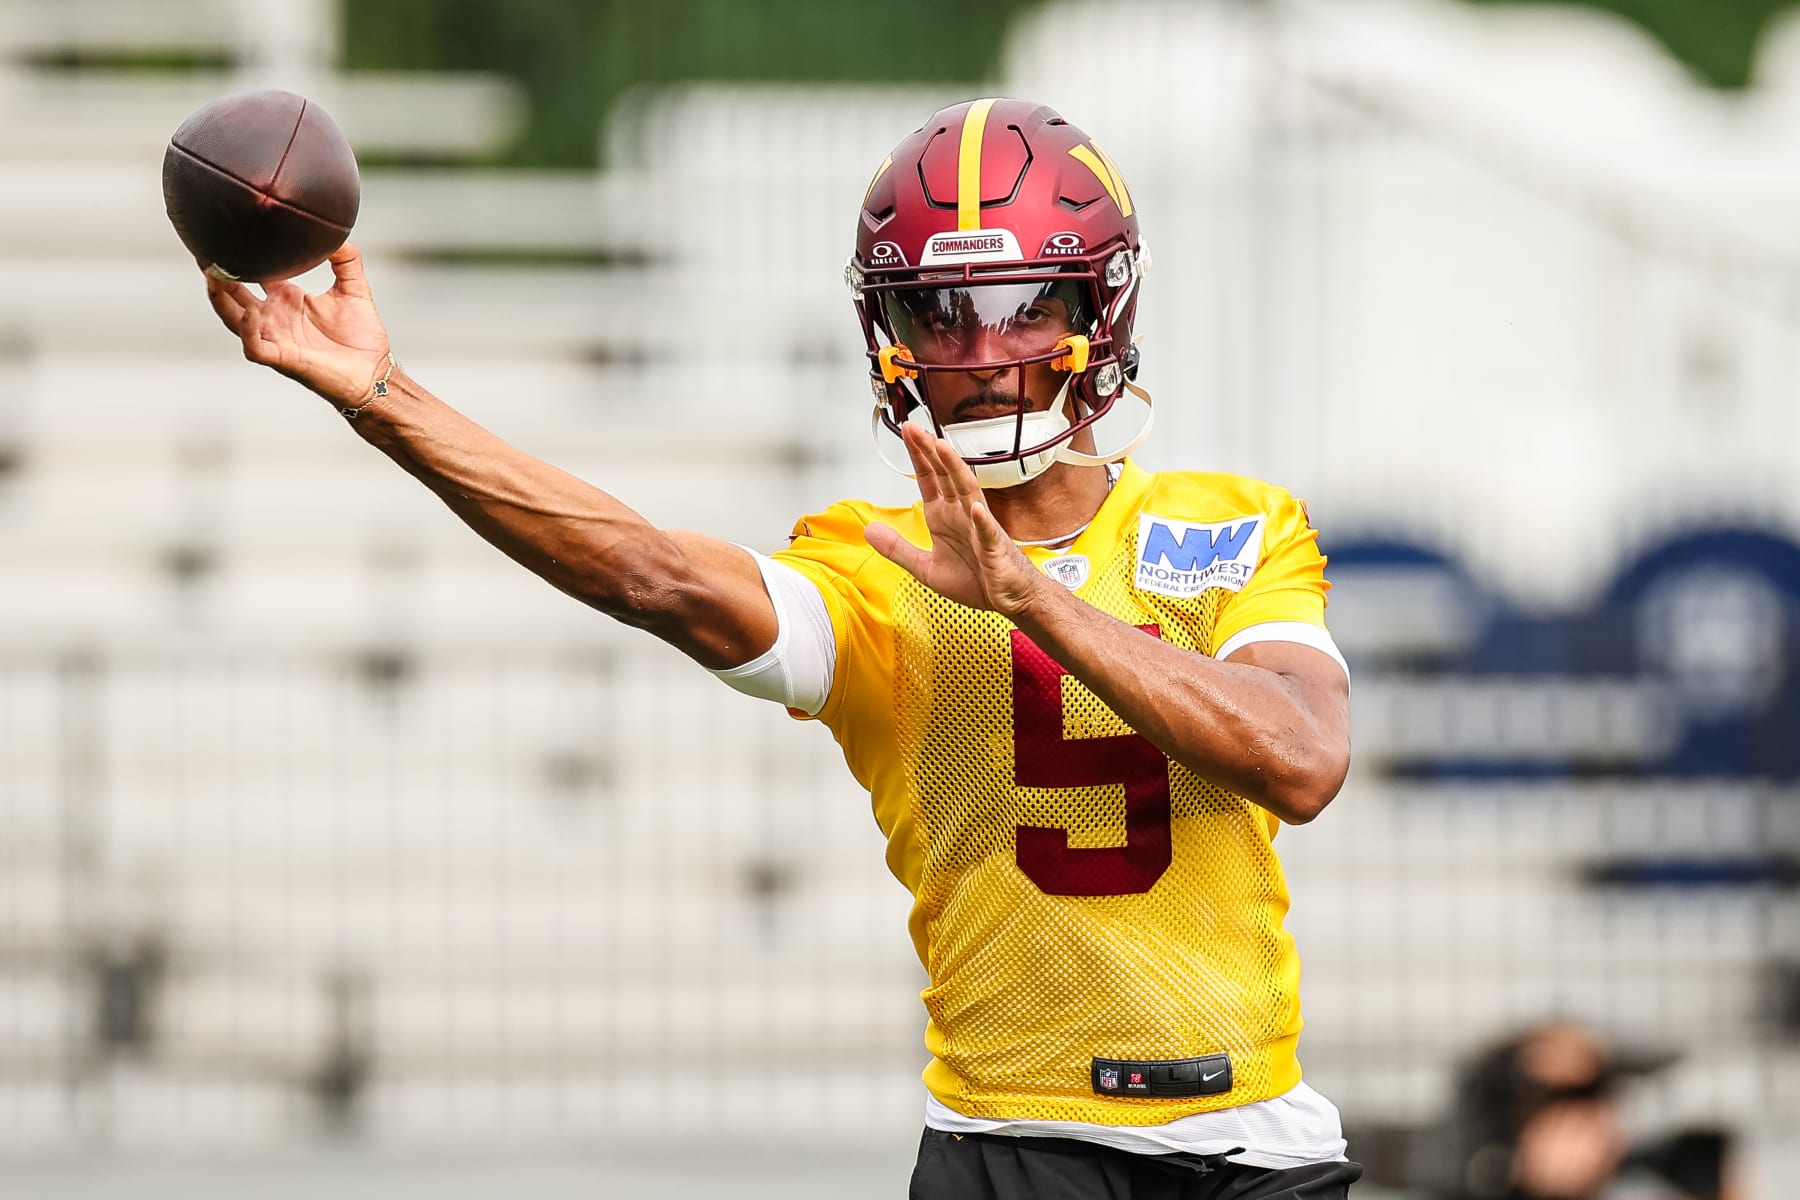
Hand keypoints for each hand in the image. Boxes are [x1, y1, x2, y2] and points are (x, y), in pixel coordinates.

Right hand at [202, 244, 391, 407]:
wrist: (374, 372)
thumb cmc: (361, 335)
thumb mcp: (354, 288)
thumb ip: (346, 260)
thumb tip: (339, 233)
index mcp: (286, 299)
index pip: (253, 275)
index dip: (239, 258)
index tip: (228, 233)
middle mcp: (274, 318)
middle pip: (232, 295)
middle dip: (216, 276)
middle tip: (204, 252)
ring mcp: (275, 338)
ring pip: (233, 320)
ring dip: (220, 300)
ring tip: (213, 275)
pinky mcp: (283, 359)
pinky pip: (254, 346)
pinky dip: (249, 330)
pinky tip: (251, 311)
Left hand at [865, 422, 1050, 617]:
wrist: (1009, 598)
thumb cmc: (976, 579)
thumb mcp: (925, 568)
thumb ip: (897, 548)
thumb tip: (869, 530)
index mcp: (944, 516)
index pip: (929, 478)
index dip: (917, 456)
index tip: (907, 433)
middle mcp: (962, 514)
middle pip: (945, 475)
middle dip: (930, 451)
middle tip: (915, 429)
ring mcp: (980, 528)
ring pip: (968, 492)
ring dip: (956, 470)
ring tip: (943, 449)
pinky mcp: (994, 548)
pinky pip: (988, 532)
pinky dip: (982, 521)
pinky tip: (975, 509)